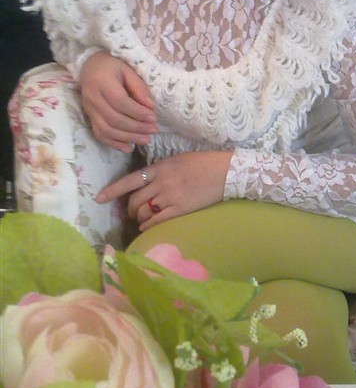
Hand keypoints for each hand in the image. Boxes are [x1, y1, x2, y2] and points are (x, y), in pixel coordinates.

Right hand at [80, 51, 157, 152]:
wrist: (89, 66)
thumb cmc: (112, 66)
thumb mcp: (128, 70)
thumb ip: (139, 88)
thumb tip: (150, 107)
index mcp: (102, 83)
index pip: (120, 103)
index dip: (138, 112)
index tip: (153, 118)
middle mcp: (93, 98)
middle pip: (114, 119)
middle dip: (136, 127)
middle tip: (153, 130)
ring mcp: (89, 110)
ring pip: (107, 130)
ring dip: (128, 138)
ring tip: (146, 140)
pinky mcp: (89, 117)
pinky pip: (99, 134)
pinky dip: (114, 143)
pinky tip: (128, 147)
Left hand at [95, 151, 232, 230]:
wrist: (225, 171)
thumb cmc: (203, 163)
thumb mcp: (177, 160)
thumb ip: (161, 169)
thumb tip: (148, 180)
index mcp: (159, 168)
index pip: (130, 180)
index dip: (112, 190)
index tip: (99, 198)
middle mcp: (161, 183)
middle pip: (135, 200)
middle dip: (129, 209)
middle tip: (131, 213)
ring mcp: (170, 197)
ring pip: (144, 212)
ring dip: (138, 218)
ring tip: (140, 220)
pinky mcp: (180, 209)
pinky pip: (157, 221)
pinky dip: (148, 226)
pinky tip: (146, 227)